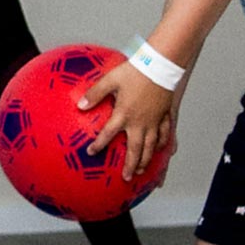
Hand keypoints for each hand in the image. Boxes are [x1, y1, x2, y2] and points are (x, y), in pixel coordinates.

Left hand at [75, 60, 180, 178]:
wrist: (160, 66)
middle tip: (126, 178)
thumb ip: (94, 94)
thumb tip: (79, 105)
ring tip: (142, 170)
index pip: (108, 135)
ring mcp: (153, 121)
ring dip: (146, 160)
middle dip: (130, 165)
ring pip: (150, 147)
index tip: (91, 152)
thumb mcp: (110, 80)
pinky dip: (162, 144)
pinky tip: (161, 150)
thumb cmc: (135, 72)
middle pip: (134, 150)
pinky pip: (164, 135)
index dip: (98, 145)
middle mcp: (139, 122)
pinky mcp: (164, 116)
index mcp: (123, 115)